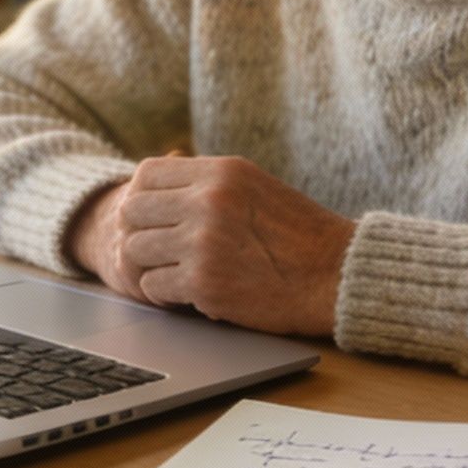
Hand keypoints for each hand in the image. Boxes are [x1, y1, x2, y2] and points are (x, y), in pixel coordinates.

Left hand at [68, 155, 349, 336]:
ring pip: (135, 249)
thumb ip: (209, 183)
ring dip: (152, 266)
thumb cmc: (297, 235)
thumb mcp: (254, 187)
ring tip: (176, 273)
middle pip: (131, 211)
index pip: (146, 174)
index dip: (143, 197)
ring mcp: (203, 242)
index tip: (154, 218)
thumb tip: (155, 187)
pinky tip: (187, 294)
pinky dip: (165, 294)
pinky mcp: (204, 283)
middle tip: (160, 250)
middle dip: (141, 232)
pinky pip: (152, 286)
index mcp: (222, 172)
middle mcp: (208, 201)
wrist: (336, 276)